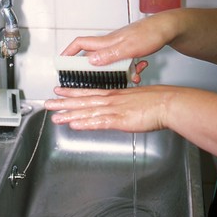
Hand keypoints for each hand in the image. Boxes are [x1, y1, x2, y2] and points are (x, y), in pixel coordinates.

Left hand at [45, 85, 167, 131]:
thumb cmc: (157, 101)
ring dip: (69, 114)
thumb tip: (118, 110)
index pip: (89, 93)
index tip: (60, 91)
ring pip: (87, 112)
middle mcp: (111, 100)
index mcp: (115, 95)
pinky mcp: (120, 120)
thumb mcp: (136, 99)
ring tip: (54, 117)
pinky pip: (99, 122)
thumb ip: (124, 105)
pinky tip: (74, 125)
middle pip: (83, 101)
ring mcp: (115, 110)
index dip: (73, 92)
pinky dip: (85, 123)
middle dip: (64, 103)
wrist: (168, 102)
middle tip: (48, 103)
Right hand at [61, 14, 175, 82]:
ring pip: (111, 63)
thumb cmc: (150, 33)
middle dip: (94, 69)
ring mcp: (120, 47)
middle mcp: (110, 44)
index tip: (61, 62)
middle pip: (94, 57)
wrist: (167, 28)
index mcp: (106, 42)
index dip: (68, 53)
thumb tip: (90, 61)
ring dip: (119, 72)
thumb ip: (108, 55)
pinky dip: (131, 69)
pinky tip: (140, 70)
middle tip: (92, 80)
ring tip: (131, 76)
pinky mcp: (130, 50)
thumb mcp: (127, 47)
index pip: (80, 44)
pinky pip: (125, 63)